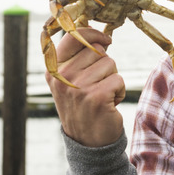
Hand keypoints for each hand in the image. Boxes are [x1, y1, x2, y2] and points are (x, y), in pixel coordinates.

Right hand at [45, 27, 125, 146]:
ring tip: (102, 95)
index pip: (72, 37)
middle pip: (98, 50)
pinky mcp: (95, 97)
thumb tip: (97, 33)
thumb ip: (79, 57)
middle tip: (97, 85)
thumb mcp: (71, 80)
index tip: (105, 40)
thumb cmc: (84, 104)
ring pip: (110, 63)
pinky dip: (120, 91)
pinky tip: (109, 103)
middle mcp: (61, 77)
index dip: (92, 34)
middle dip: (105, 65)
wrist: (88, 140)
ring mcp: (77, 87)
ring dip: (113, 79)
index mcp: (53, 69)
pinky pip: (118, 79)